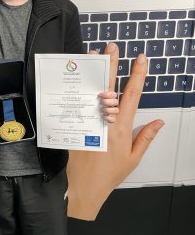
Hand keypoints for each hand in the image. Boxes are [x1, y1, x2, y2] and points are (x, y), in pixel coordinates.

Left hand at [67, 42, 164, 220]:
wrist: (83, 186)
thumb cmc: (108, 174)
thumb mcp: (133, 158)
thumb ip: (145, 137)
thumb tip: (158, 122)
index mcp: (121, 126)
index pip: (132, 95)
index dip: (138, 75)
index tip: (141, 59)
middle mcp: (104, 120)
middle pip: (108, 87)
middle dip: (111, 64)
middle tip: (111, 47)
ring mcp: (87, 121)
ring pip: (90, 92)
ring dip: (92, 73)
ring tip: (92, 56)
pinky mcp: (75, 125)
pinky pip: (77, 104)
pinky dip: (79, 89)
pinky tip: (77, 79)